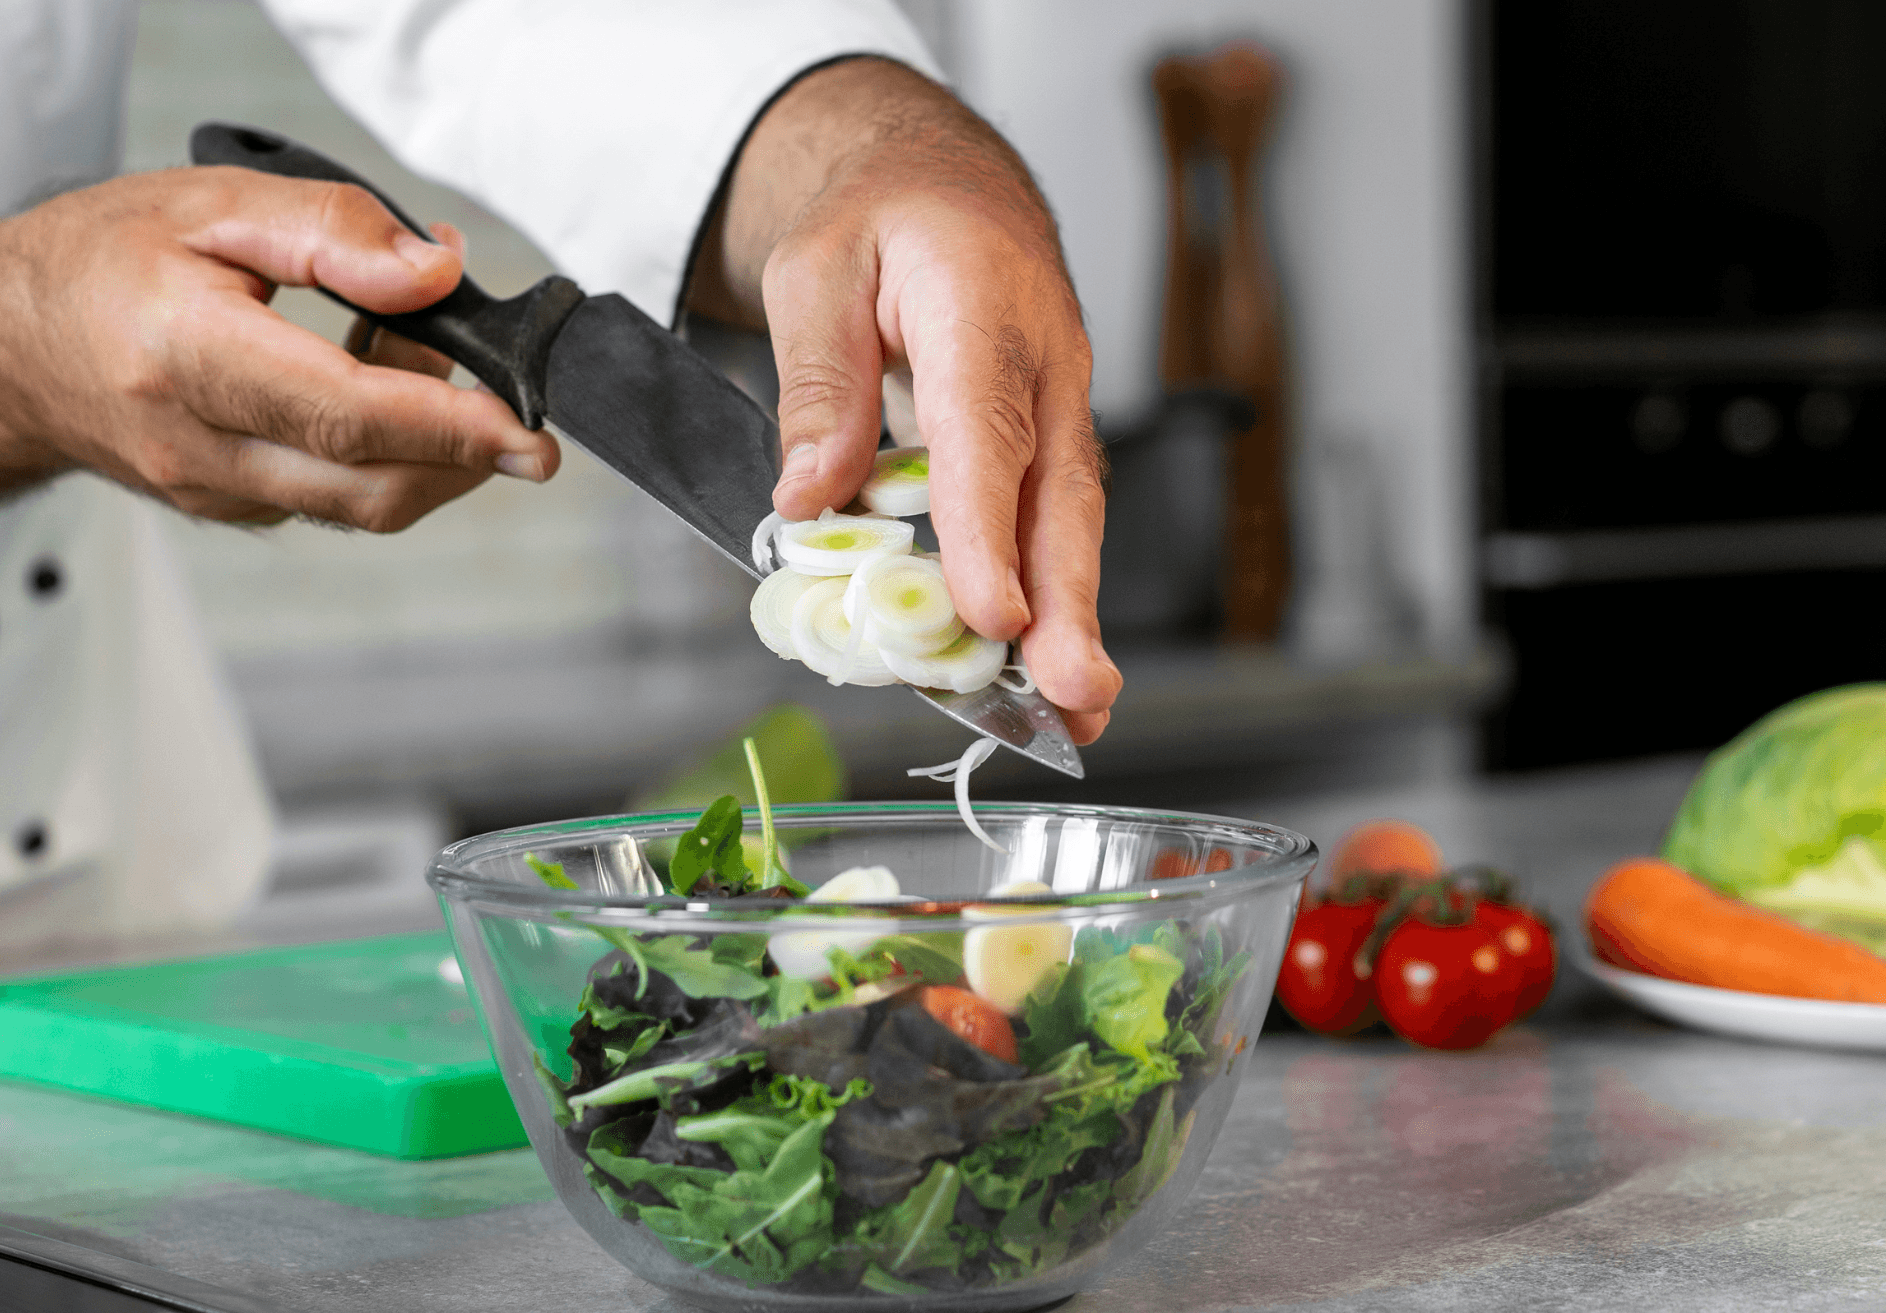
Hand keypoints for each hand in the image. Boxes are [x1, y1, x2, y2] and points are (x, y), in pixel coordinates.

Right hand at [0, 168, 557, 540]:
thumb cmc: (93, 263)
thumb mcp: (210, 204)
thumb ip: (332, 234)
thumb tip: (437, 276)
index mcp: (185, 357)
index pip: (345, 416)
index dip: (452, 428)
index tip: (529, 433)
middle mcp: (196, 447)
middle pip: (370, 486)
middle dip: (463, 450)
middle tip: (497, 382)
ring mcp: (210, 494)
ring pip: (360, 504)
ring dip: (422, 445)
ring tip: (403, 349)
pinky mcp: (225, 512)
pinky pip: (331, 500)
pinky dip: (378, 454)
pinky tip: (362, 384)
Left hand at [687, 59, 1121, 745]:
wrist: (939, 184)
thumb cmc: (878, 222)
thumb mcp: (814, 272)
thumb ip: (817, 380)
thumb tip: (808, 495)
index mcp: (981, 306)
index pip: (986, 433)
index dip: (990, 532)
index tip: (993, 615)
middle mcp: (1042, 362)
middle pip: (1059, 496)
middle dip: (1070, 604)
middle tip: (1073, 693)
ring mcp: (1058, 404)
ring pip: (1070, 522)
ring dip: (1076, 621)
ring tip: (1073, 715)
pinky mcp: (1049, 440)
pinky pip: (1050, 523)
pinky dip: (1051, 598)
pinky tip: (1039, 672)